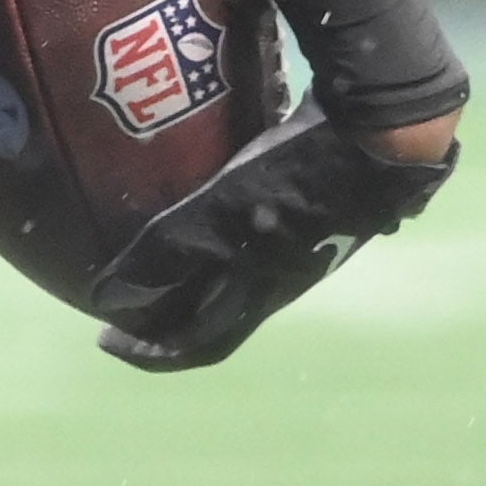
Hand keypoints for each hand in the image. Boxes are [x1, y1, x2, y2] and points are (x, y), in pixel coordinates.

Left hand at [85, 102, 458, 371]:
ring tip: (155, 253)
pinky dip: (219, 233)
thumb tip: (107, 300)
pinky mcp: (312, 203)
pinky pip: (253, 234)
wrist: (378, 133)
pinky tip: (203, 200)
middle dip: (168, 315)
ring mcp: (304, 240)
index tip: (107, 341)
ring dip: (193, 274)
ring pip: (237, 274)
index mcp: (265, 291)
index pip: (204, 343)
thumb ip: (169, 255)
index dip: (154, 351)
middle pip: (219, 314)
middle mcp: (285, 275)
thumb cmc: (297, 180)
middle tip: (122, 302)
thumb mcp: (224, 217)